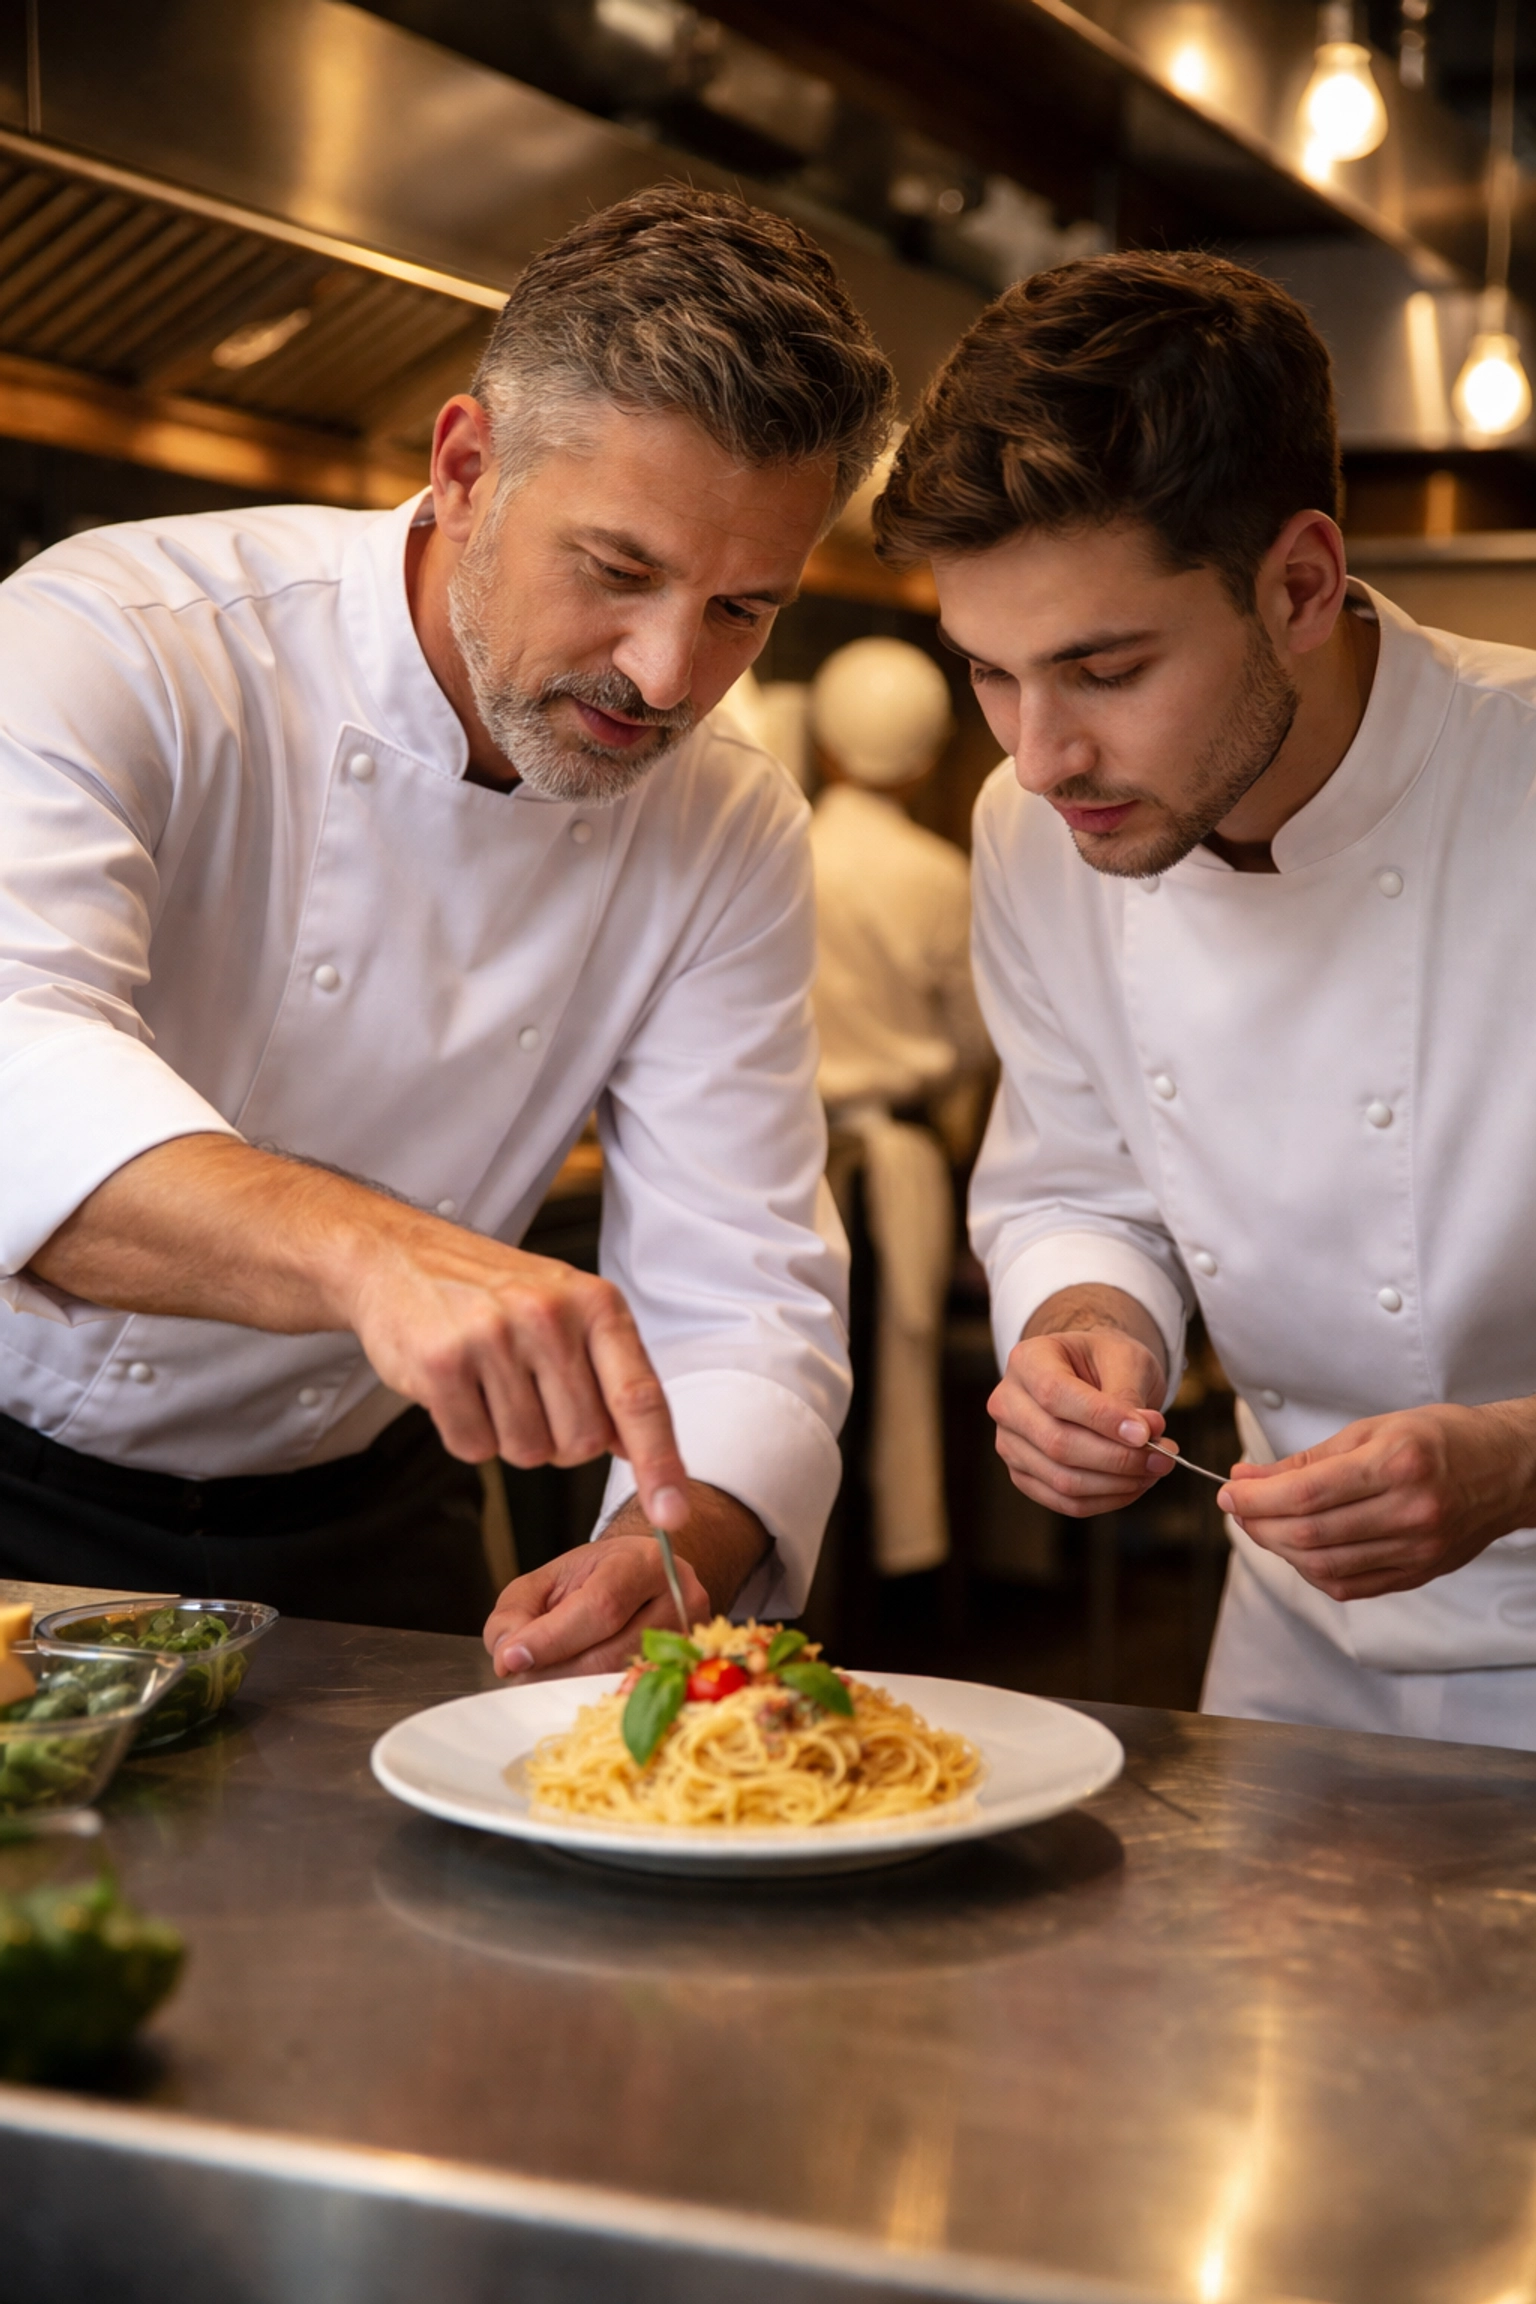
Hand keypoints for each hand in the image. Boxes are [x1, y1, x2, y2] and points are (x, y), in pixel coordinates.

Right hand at [343, 1223, 688, 1531]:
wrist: (397, 1256)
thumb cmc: (494, 1292)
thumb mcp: (568, 1311)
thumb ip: (609, 1375)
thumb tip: (641, 1450)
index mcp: (596, 1303)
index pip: (640, 1397)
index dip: (660, 1462)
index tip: (674, 1513)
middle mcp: (550, 1316)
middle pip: (583, 1442)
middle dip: (560, 1441)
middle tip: (530, 1394)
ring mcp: (493, 1337)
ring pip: (528, 1452)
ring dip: (510, 1436)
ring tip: (489, 1383)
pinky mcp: (442, 1364)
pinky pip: (473, 1447)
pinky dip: (467, 1434)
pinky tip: (458, 1389)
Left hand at [483, 1481, 769, 1677]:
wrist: (646, 1579)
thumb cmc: (595, 1579)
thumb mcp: (549, 1580)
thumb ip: (517, 1610)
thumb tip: (508, 1654)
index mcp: (646, 1562)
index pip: (601, 1606)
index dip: (552, 1638)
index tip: (510, 1658)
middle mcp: (682, 1600)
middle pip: (610, 1655)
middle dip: (555, 1672)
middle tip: (521, 1674)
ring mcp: (691, 1642)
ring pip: (619, 1685)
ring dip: (571, 1691)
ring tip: (547, 1678)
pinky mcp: (690, 1676)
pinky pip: (635, 1703)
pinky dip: (597, 1703)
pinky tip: (575, 1694)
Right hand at [991, 1297, 1175, 1516]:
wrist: (1088, 1375)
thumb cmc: (1104, 1362)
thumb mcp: (1124, 1359)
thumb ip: (1128, 1395)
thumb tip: (1142, 1437)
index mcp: (1027, 1360)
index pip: (1055, 1394)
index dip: (1101, 1418)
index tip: (1146, 1432)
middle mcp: (1007, 1403)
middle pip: (1057, 1443)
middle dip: (1118, 1458)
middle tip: (1164, 1456)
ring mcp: (1010, 1443)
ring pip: (1062, 1480)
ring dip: (1118, 1483)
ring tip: (1156, 1468)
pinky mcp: (1023, 1475)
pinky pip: (1066, 1502)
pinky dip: (1107, 1499)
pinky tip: (1135, 1483)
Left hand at [1219, 1400, 1535, 1599]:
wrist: (1507, 1469)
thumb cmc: (1442, 1439)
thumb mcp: (1372, 1429)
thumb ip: (1307, 1460)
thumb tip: (1249, 1478)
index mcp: (1397, 1465)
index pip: (1306, 1494)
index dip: (1256, 1498)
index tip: (1229, 1490)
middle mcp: (1410, 1512)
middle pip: (1309, 1534)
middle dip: (1259, 1523)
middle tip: (1238, 1507)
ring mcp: (1416, 1550)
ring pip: (1325, 1567)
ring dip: (1279, 1549)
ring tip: (1263, 1525)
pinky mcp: (1418, 1574)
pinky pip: (1350, 1586)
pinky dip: (1313, 1571)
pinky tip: (1299, 1549)